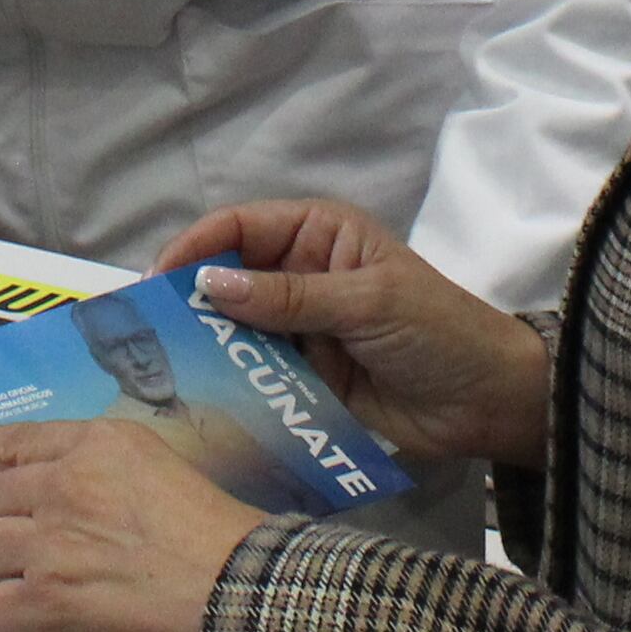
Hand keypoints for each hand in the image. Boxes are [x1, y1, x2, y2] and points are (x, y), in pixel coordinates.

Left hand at [0, 419, 264, 631]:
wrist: (245, 604)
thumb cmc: (225, 547)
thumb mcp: (168, 476)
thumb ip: (107, 481)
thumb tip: (60, 513)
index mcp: (100, 445)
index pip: (11, 442)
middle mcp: (66, 483)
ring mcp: (50, 543)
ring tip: (26, 601)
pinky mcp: (45, 600)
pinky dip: (4, 629)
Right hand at [158, 199, 552, 470]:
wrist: (487, 403)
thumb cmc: (438, 330)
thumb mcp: (366, 301)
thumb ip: (289, 297)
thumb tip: (210, 284)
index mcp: (319, 235)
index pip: (242, 228)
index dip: (198, 248)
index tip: (158, 281)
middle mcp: (301, 277)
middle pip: (229, 280)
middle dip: (190, 301)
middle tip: (144, 332)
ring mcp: (299, 331)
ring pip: (235, 332)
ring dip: (205, 348)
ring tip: (160, 371)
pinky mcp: (301, 381)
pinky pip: (254, 378)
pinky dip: (230, 386)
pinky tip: (201, 401)